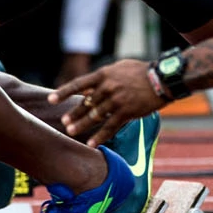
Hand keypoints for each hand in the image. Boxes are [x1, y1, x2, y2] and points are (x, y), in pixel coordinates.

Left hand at [51, 59, 165, 148]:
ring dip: (82, 125)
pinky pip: (110, 127)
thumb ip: (102, 78)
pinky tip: (91, 144)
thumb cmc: (139, 72)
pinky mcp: (127, 113)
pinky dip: (100, 136)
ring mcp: (117, 101)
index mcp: (104, 75)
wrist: (161, 79)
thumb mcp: (118, 68)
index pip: (78, 84)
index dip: (63, 92)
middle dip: (73, 114)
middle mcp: (108, 88)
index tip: (51, 100)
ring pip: (95, 116)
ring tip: (71, 131)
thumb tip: (86, 90)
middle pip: (85, 103)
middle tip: (63, 122)